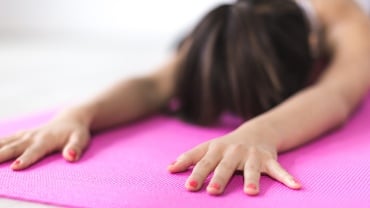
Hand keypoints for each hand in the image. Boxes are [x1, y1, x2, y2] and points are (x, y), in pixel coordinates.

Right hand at [0, 113, 90, 169]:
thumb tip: (71, 156)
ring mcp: (25, 135)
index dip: (26, 159)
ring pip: (5, 142)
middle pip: (13, 147)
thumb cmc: (77, 132)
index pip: (34, 151)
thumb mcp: (81, 139)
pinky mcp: (21, 135)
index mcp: (46, 140)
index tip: (15, 167)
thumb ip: (76, 148)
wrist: (71, 119)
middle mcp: (32, 137)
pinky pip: (5, 139)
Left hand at [168, 129, 301, 195]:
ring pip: (252, 169)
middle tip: (212, 191)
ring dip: (252, 179)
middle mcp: (233, 151)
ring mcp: (252, 155)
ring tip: (251, 192)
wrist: (255, 131)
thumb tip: (168, 169)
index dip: (196, 174)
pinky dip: (287, 177)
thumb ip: (189, 158)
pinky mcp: (268, 159)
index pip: (204, 162)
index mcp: (217, 149)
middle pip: (225, 167)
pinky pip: (278, 169)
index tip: (189, 187)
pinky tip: (296, 187)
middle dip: (219, 178)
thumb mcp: (207, 148)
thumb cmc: (225, 145)